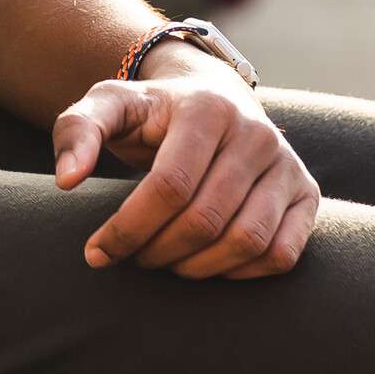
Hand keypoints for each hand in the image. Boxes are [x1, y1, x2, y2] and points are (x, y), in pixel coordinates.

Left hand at [50, 63, 320, 277]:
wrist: (213, 100)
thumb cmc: (152, 113)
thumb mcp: (109, 107)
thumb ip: (76, 131)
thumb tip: (67, 180)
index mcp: (206, 109)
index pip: (168, 186)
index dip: (128, 229)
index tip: (97, 253)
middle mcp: (256, 133)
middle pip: (205, 218)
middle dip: (158, 251)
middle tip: (134, 258)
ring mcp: (287, 164)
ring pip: (247, 240)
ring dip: (198, 268)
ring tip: (167, 263)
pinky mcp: (307, 193)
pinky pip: (282, 253)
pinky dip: (243, 273)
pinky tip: (208, 265)